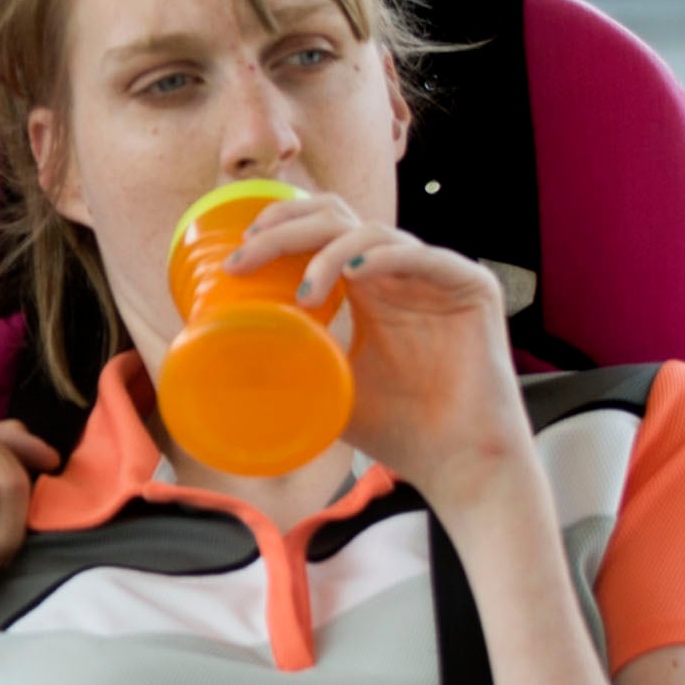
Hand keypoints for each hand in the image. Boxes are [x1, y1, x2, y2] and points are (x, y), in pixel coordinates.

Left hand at [230, 192, 534, 512]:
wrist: (458, 467)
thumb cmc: (397, 429)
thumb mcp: (324, 384)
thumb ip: (288, 357)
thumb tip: (212, 360)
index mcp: (366, 284)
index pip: (317, 228)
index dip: (274, 228)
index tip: (233, 261)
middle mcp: (398, 270)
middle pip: (335, 217)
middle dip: (285, 227)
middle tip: (249, 255)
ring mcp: (436, 274)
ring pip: (371, 231)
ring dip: (327, 252)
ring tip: (304, 293)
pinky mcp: (472, 286)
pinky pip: (423, 255)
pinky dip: (382, 257)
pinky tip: (353, 275)